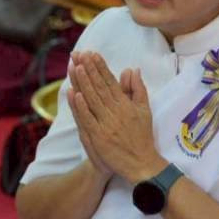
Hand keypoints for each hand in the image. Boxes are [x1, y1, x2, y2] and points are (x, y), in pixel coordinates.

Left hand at [66, 51, 163, 183]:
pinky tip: (74, 93)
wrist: (141, 164)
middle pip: (99, 87)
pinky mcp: (99, 137)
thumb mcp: (144, 110)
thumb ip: (138, 89)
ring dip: (83, 82)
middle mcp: (116, 112)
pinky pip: (88, 118)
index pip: (111, 82)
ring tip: (76, 66)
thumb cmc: (142, 136)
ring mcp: (107, 124)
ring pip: (92, 99)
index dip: (101, 67)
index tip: (92, 54)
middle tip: (79, 54)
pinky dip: (80, 106)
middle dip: (89, 69)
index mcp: (126, 104)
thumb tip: (132, 69)